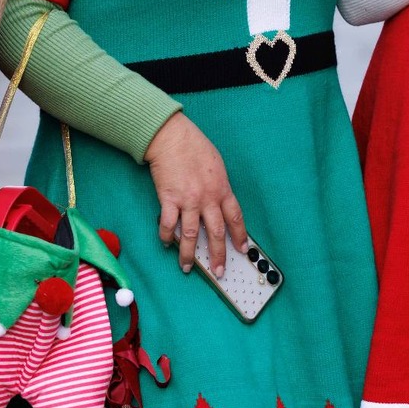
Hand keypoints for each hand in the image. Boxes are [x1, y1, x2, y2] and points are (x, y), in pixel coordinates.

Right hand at [143, 112, 246, 273]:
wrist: (172, 137)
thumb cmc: (194, 146)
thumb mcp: (217, 165)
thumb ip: (219, 186)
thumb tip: (218, 201)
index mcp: (222, 189)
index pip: (235, 218)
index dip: (239, 236)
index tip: (242, 250)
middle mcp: (207, 198)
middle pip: (215, 233)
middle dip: (218, 254)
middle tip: (219, 270)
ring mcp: (188, 201)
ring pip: (190, 235)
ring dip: (188, 254)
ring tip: (187, 267)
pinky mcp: (169, 200)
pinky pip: (168, 224)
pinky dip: (166, 236)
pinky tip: (166, 243)